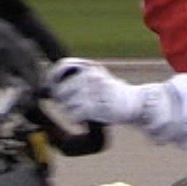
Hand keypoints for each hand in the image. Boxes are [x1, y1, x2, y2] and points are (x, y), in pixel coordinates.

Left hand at [46, 59, 172, 128]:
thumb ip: (79, 77)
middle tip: (74, 104)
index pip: (62, 66)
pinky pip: (74, 115)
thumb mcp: (98, 76)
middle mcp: (89, 76)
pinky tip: (84, 119)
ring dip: (72, 111)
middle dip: (63, 100)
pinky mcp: (95, 106)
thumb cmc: (115, 93)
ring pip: (66, 104)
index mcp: (90, 66)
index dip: (52, 77)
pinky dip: (77, 119)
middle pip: (60, 90)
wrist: (136, 103)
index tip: (50, 87)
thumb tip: (52, 87)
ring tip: (84, 111)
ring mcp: (92, 91)